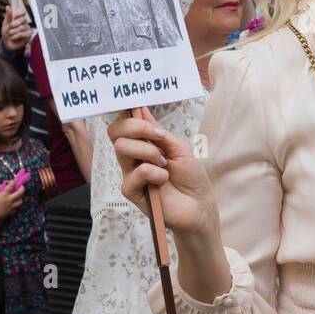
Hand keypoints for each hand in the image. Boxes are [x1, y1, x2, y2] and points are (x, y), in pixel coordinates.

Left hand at [0, 6, 29, 51]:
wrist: (7, 43)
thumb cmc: (7, 32)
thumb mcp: (5, 23)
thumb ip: (8, 15)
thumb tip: (8, 6)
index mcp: (19, 17)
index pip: (22, 11)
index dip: (18, 13)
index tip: (13, 17)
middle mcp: (24, 22)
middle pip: (23, 19)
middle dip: (13, 24)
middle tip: (9, 28)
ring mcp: (27, 28)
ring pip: (21, 27)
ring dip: (13, 31)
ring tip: (10, 34)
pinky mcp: (28, 35)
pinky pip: (22, 34)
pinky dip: (15, 36)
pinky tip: (13, 37)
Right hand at [0, 181, 24, 222]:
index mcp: (4, 195)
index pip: (10, 186)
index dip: (12, 182)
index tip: (13, 181)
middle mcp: (9, 200)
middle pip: (20, 193)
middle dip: (22, 188)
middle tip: (21, 187)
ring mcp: (11, 206)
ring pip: (20, 202)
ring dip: (20, 198)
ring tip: (18, 197)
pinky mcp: (11, 212)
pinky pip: (16, 209)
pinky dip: (16, 206)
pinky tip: (14, 205)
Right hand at [107, 113, 218, 239]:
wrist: (199, 204)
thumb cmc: (190, 176)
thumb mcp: (178, 147)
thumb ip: (157, 131)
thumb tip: (141, 109)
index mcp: (142, 145)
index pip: (121, 127)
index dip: (129, 119)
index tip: (149, 121)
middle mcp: (132, 158)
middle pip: (116, 133)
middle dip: (139, 129)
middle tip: (160, 139)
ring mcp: (129, 174)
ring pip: (123, 148)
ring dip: (149, 152)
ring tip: (164, 164)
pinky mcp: (131, 191)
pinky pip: (137, 172)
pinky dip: (156, 174)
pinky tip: (163, 182)